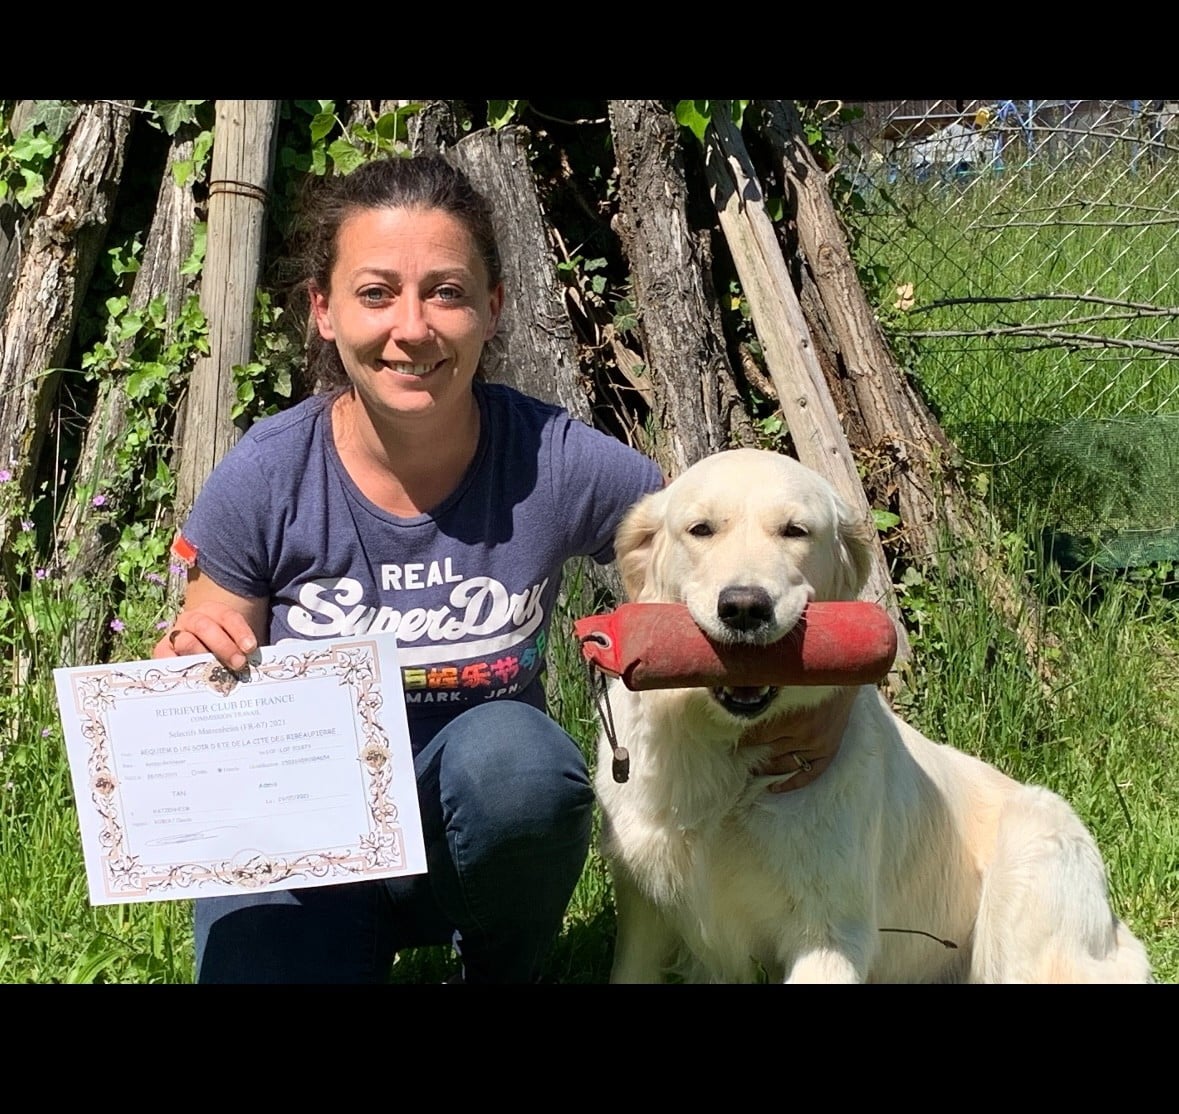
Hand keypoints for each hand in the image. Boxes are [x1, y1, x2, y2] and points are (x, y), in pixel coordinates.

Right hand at [153, 570, 266, 671]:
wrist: (197, 652)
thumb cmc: (224, 651)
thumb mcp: (235, 645)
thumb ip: (243, 651)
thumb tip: (254, 664)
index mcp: (212, 611)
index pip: (227, 616)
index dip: (239, 631)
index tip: (250, 648)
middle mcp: (191, 619)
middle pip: (205, 627)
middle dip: (224, 646)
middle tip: (238, 663)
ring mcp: (175, 635)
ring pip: (187, 642)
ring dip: (203, 657)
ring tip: (216, 672)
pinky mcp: (162, 652)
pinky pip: (167, 659)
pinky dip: (179, 668)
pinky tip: (193, 679)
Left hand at [739, 687, 856, 792]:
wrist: (842, 677)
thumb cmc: (809, 678)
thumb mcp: (784, 685)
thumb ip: (763, 697)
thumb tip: (736, 702)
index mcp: (791, 717)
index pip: (757, 736)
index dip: (741, 738)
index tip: (728, 739)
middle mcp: (805, 735)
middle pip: (768, 751)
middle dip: (750, 753)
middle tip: (735, 755)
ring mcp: (818, 746)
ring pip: (783, 764)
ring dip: (765, 767)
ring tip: (749, 767)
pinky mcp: (829, 752)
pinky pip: (809, 775)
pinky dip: (791, 783)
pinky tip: (773, 788)